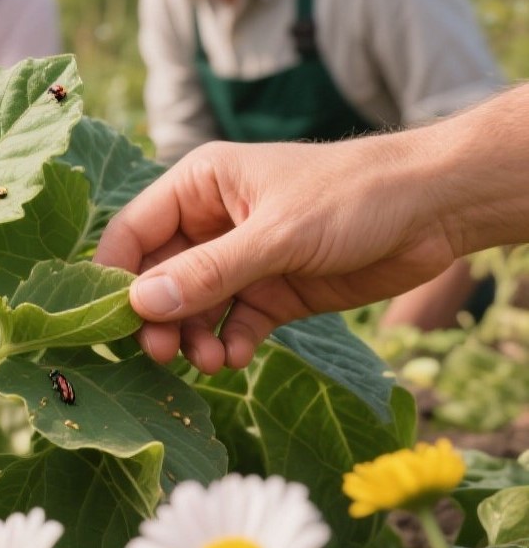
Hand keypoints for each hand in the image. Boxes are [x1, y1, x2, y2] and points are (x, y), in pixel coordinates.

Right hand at [92, 136, 457, 373]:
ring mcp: (243, 259)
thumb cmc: (352, 196)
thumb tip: (140, 305)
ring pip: (194, 307)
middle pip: (159, 277)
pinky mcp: (274, 292)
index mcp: (198, 185)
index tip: (112, 320)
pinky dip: (230, 344)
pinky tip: (238, 358)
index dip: (118, 275)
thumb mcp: (275, 234)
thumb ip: (208, 273)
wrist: (435, 210)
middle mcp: (211, 222)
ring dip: (194, 337)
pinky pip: (234, 324)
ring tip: (211, 362)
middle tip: (162, 354)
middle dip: (158, 317)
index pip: (134, 231)